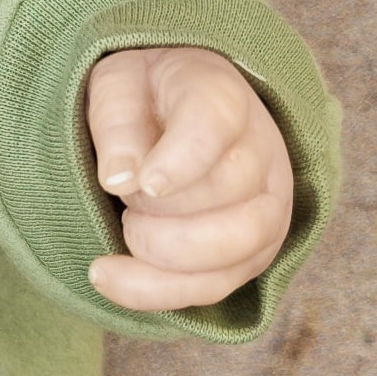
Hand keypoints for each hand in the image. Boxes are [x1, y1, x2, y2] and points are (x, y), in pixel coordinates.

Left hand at [84, 46, 293, 313]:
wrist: (174, 114)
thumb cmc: (142, 97)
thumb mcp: (116, 85)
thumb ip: (116, 121)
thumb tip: (119, 180)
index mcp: (222, 97)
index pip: (215, 126)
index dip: (180, 161)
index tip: (143, 183)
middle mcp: (260, 152)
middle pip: (229, 190)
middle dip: (160, 206)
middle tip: (127, 195)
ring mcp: (266, 206)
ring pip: (237, 246)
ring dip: (165, 250)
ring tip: (127, 226)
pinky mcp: (251, 253)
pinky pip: (215, 286)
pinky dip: (157, 291)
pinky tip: (110, 277)